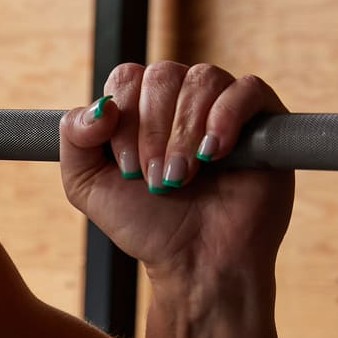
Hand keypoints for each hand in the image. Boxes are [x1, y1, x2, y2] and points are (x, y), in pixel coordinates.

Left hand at [57, 61, 294, 277]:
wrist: (197, 261)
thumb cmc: (147, 225)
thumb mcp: (88, 186)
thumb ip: (74, 139)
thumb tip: (99, 105)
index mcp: (140, 108)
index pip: (126, 78)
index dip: (124, 118)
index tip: (128, 170)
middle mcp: (180, 100)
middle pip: (162, 76)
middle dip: (154, 131)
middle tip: (157, 180)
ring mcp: (222, 106)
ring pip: (201, 79)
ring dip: (185, 132)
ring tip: (184, 176)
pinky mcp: (263, 119)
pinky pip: (246, 89)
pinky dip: (225, 117)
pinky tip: (214, 153)